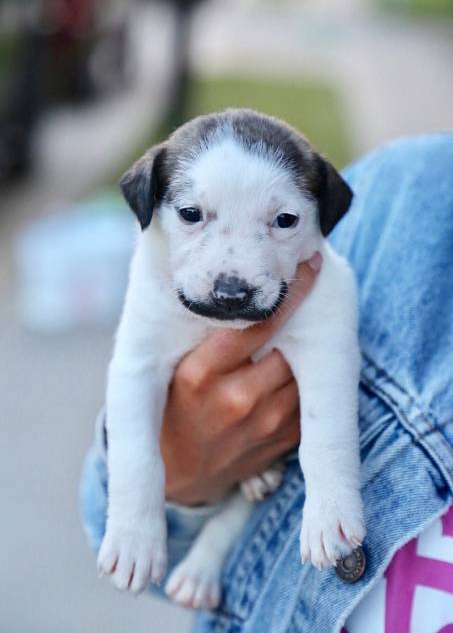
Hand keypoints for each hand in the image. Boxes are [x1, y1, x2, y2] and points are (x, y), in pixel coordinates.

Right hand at [161, 255, 321, 505]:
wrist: (181, 472)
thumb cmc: (177, 405)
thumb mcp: (177, 368)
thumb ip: (210, 336)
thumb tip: (252, 290)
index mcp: (200, 374)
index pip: (254, 325)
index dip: (289, 294)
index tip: (309, 266)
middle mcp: (235, 399)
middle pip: (287, 347)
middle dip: (299, 323)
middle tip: (312, 294)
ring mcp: (263, 424)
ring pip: (302, 371)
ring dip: (304, 352)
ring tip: (303, 332)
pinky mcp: (283, 441)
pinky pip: (308, 399)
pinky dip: (306, 381)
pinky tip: (293, 370)